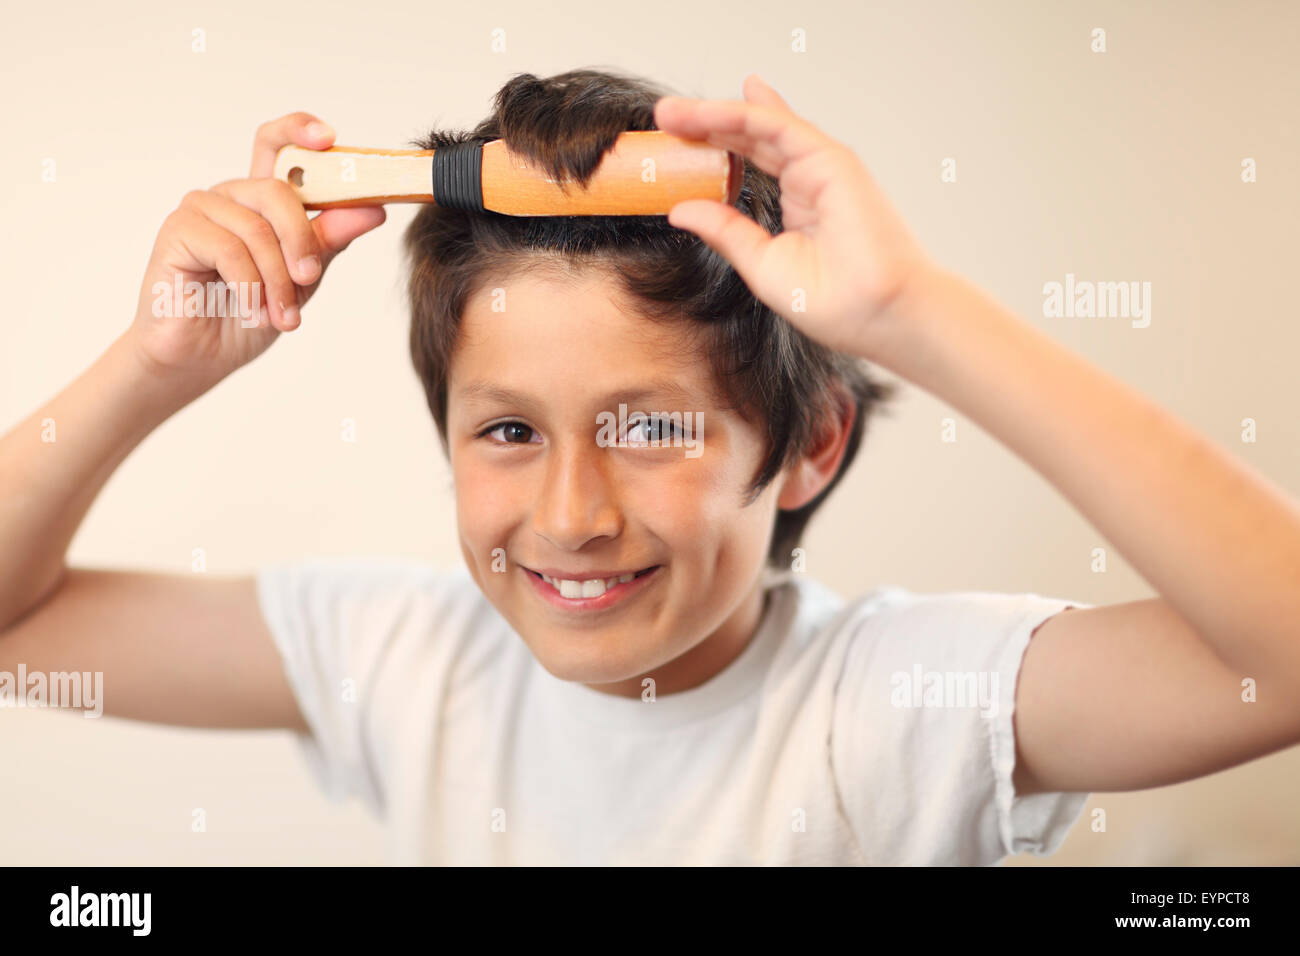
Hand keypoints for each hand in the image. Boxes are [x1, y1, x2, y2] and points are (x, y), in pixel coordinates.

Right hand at [127, 112, 386, 395]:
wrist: (203, 356)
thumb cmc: (249, 314)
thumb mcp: (303, 278)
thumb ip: (330, 240)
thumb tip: (372, 210)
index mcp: (262, 200)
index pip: (277, 146)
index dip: (300, 130)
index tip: (330, 138)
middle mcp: (231, 196)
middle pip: (277, 191)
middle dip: (302, 240)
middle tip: (310, 278)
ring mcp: (201, 209)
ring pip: (256, 228)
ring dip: (277, 280)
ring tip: (282, 316)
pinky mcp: (178, 230)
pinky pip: (228, 249)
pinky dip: (250, 287)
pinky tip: (254, 312)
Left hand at [653, 75, 935, 362]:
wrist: (883, 314)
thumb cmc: (839, 304)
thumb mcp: (762, 265)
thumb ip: (726, 232)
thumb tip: (681, 209)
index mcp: (798, 206)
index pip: (749, 166)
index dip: (711, 150)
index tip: (671, 146)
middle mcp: (809, 180)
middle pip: (749, 141)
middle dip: (704, 126)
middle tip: (662, 117)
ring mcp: (820, 167)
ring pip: (759, 128)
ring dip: (713, 115)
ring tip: (670, 112)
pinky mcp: (830, 160)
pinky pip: (777, 128)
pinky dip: (740, 116)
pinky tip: (706, 114)